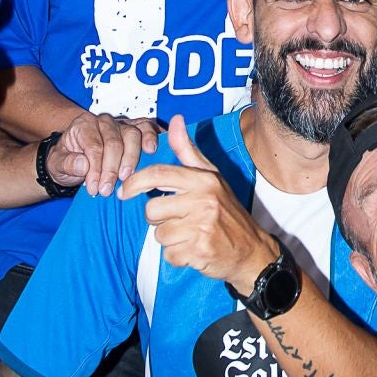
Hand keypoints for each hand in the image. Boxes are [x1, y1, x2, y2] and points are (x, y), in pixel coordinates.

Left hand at [49, 112, 156, 198]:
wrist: (73, 157)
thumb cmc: (67, 159)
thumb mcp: (57, 164)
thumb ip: (66, 163)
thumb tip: (83, 164)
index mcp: (83, 125)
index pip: (94, 146)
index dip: (96, 169)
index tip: (95, 189)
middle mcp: (104, 121)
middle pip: (115, 141)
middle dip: (112, 168)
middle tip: (107, 190)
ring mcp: (121, 124)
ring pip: (133, 134)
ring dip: (132, 158)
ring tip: (128, 177)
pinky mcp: (135, 129)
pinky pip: (147, 128)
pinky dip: (153, 137)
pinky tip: (155, 150)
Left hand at [118, 114, 277, 292]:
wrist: (252, 250)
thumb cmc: (227, 212)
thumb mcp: (211, 177)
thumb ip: (188, 151)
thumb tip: (175, 120)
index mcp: (204, 180)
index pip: (159, 174)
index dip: (135, 182)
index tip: (124, 191)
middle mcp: (204, 200)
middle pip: (152, 209)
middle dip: (158, 219)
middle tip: (178, 220)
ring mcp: (202, 226)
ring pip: (159, 235)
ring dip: (170, 239)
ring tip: (190, 235)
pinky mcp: (199, 250)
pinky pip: (169, 255)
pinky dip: (178, 256)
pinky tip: (194, 250)